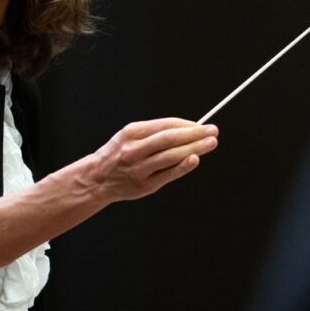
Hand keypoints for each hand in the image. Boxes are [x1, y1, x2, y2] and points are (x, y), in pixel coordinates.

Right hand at [86, 118, 218, 202]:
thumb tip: (189, 130)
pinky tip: (195, 159)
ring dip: (194, 148)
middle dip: (194, 134)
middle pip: (169, 139)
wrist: (96, 178)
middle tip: (213, 131)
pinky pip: (167, 175)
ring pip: (170, 156)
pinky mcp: (144, 186)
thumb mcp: (130, 136)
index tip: (202, 125)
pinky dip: (182, 167)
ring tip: (211, 143)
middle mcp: (133, 149)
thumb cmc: (119, 153)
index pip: (165, 125)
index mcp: (131, 132)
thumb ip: (155, 133)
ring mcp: (138, 168)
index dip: (186, 125)